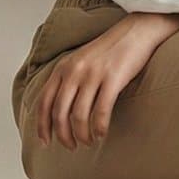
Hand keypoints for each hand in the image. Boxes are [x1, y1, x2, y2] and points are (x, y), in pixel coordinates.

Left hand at [35, 12, 178, 149]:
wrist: (136, 32)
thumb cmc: (110, 50)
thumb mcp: (81, 61)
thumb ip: (68, 80)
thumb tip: (59, 110)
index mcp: (63, 68)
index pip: (44, 102)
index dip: (42, 126)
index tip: (45, 142)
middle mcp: (74, 71)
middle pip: (60, 113)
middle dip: (63, 135)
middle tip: (71, 147)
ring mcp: (93, 74)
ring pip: (79, 115)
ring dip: (82, 135)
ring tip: (88, 142)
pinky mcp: (112, 78)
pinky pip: (101, 111)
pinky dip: (99, 128)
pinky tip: (101, 134)